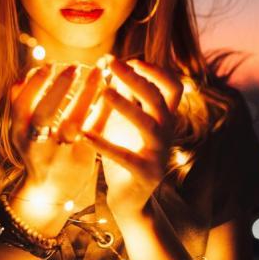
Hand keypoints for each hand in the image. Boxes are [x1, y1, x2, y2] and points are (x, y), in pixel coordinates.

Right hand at [9, 63, 103, 229]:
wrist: (49, 193)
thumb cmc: (37, 151)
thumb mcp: (22, 131)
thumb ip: (21, 105)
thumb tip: (25, 75)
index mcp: (19, 134)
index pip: (21, 105)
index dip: (35, 84)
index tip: (49, 64)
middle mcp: (36, 145)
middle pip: (44, 114)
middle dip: (58, 89)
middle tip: (74, 66)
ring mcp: (60, 154)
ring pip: (72, 123)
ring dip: (86, 95)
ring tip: (98, 73)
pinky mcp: (82, 159)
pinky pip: (95, 131)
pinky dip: (103, 110)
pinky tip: (111, 92)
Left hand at [81, 58, 183, 217]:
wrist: (131, 199)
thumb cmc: (127, 152)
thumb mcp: (127, 121)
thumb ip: (126, 97)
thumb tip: (115, 65)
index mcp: (165, 118)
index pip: (173, 87)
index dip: (157, 71)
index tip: (134, 60)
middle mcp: (166, 133)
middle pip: (158, 99)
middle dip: (136, 78)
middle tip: (112, 63)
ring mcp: (158, 153)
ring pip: (148, 124)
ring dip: (126, 105)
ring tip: (104, 92)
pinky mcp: (145, 173)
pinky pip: (125, 156)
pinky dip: (104, 144)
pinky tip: (85, 134)